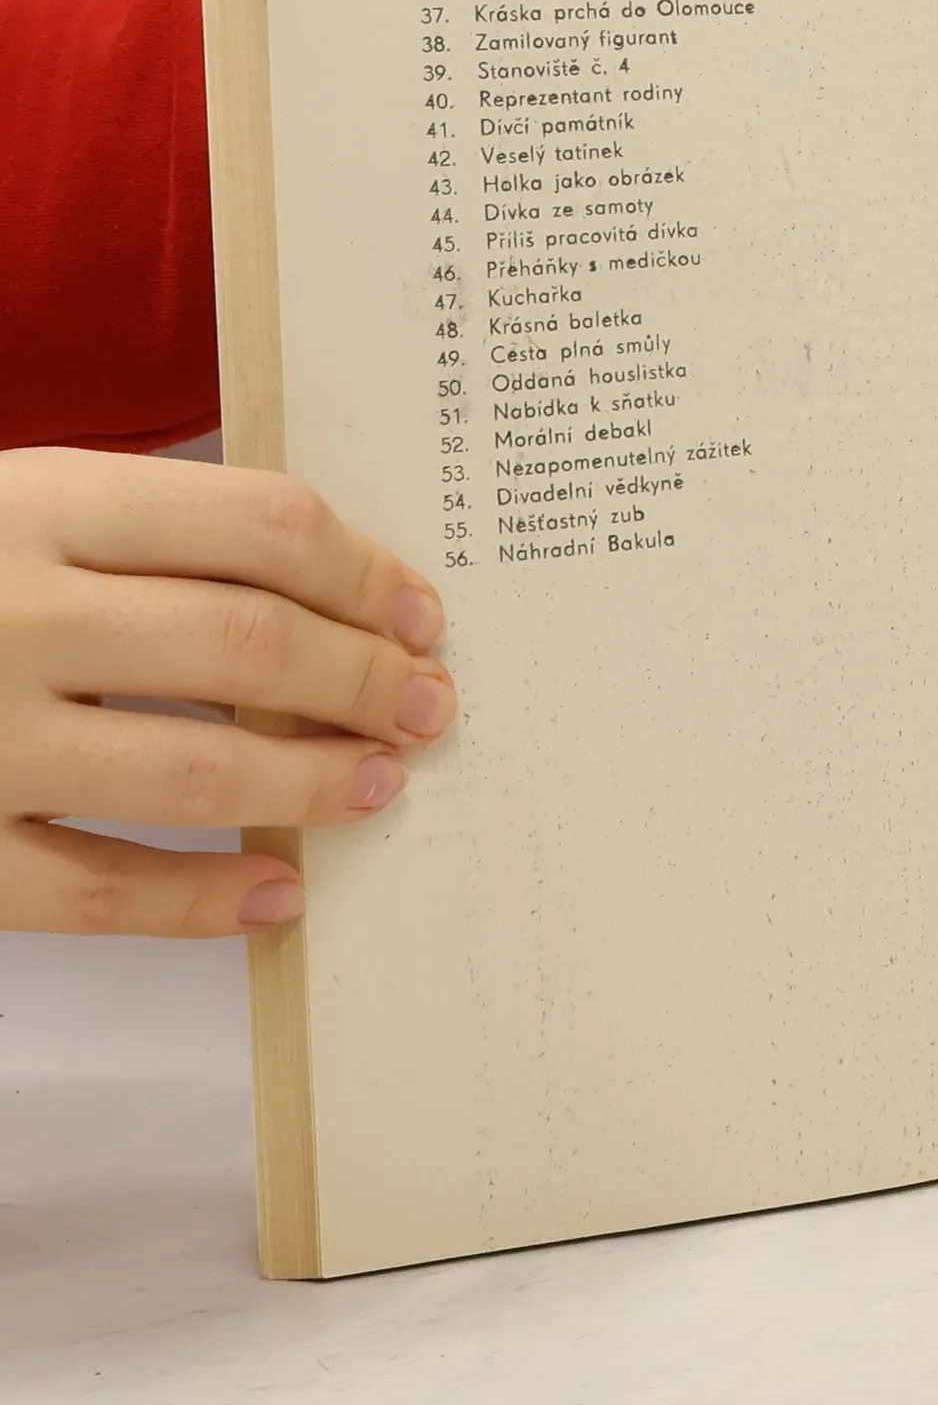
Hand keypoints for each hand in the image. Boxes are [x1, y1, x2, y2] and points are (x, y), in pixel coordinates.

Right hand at [0, 449, 455, 937]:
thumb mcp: (28, 505)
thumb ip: (160, 532)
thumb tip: (351, 594)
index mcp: (44, 503)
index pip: (263, 526)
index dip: (368, 576)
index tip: (422, 617)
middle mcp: (13, 614)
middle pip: (249, 646)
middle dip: (365, 682)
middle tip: (430, 707)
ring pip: (194, 775)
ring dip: (313, 786)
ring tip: (380, 784)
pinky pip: (98, 893)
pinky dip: (204, 901)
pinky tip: (280, 894)